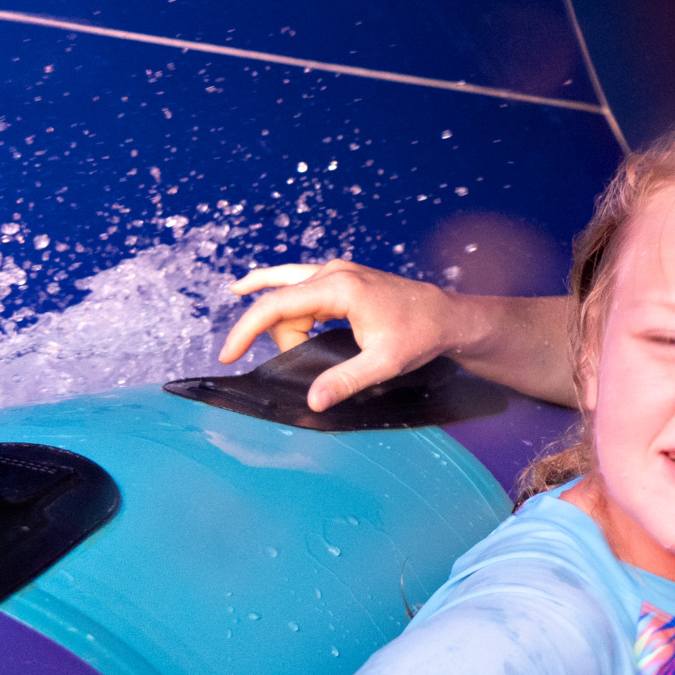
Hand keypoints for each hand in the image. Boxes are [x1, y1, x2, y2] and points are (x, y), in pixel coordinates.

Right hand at [218, 259, 462, 411]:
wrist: (447, 316)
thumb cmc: (421, 334)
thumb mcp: (385, 363)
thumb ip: (347, 380)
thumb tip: (314, 401)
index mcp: (340, 287)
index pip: (275, 305)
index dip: (245, 330)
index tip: (227, 355)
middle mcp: (333, 272)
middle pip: (278, 301)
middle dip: (273, 334)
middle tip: (296, 361)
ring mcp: (336, 272)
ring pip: (287, 295)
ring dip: (285, 324)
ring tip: (300, 349)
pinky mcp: (340, 278)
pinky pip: (298, 289)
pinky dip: (284, 304)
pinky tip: (254, 295)